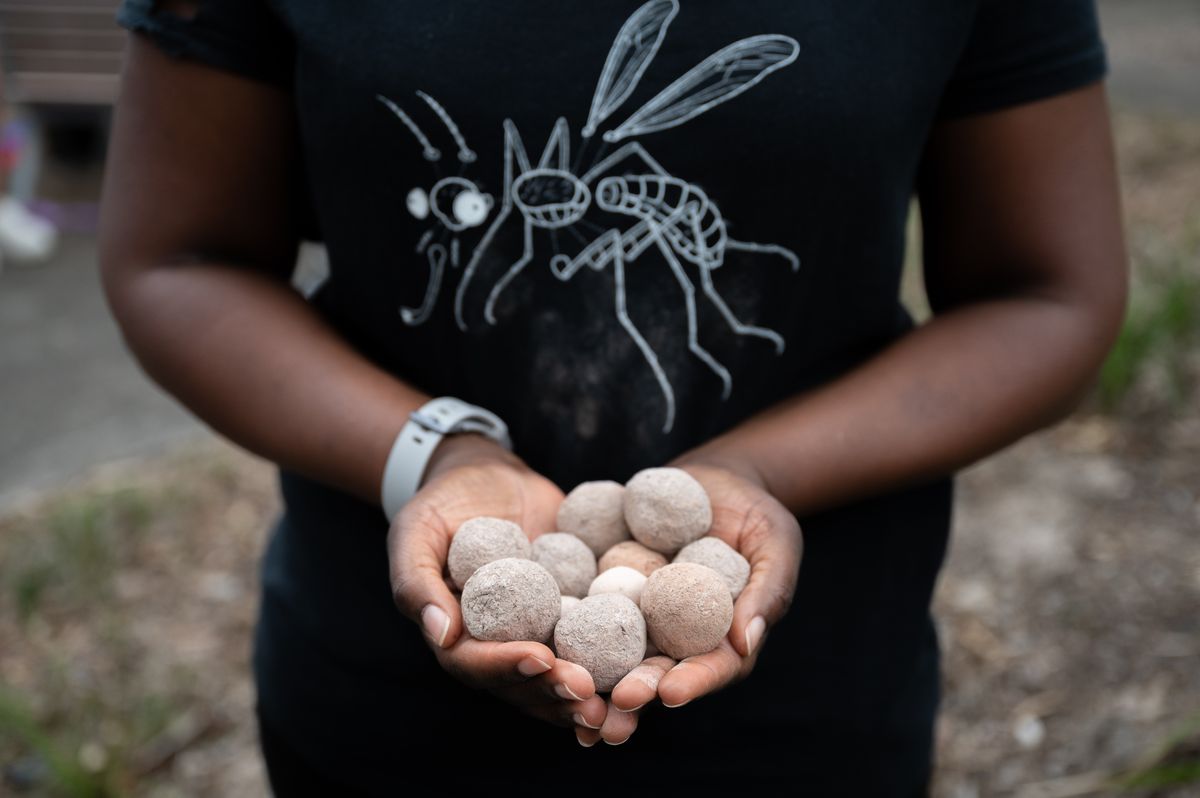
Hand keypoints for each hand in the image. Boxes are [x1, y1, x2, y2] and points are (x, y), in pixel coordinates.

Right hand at [387, 434, 607, 729]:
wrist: (489, 476)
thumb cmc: (443, 503)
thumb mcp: (416, 531)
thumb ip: (418, 582)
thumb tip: (442, 634)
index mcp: (456, 635)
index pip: (475, 663)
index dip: (506, 666)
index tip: (540, 659)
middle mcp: (498, 644)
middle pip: (523, 683)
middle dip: (555, 692)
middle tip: (588, 693)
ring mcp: (538, 632)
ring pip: (561, 677)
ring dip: (589, 695)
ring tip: (620, 704)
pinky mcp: (574, 612)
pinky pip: (594, 642)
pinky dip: (617, 663)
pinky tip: (646, 670)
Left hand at [578, 460, 801, 744]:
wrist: (715, 479)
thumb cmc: (756, 512)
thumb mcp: (775, 542)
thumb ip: (767, 590)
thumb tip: (746, 641)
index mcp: (724, 636)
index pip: (712, 668)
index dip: (692, 682)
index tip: (671, 693)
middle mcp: (679, 635)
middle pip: (659, 669)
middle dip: (637, 688)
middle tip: (617, 701)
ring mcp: (642, 613)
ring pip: (617, 650)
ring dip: (596, 672)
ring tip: (575, 685)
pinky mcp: (610, 586)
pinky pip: (587, 605)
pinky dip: (567, 624)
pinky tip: (542, 635)